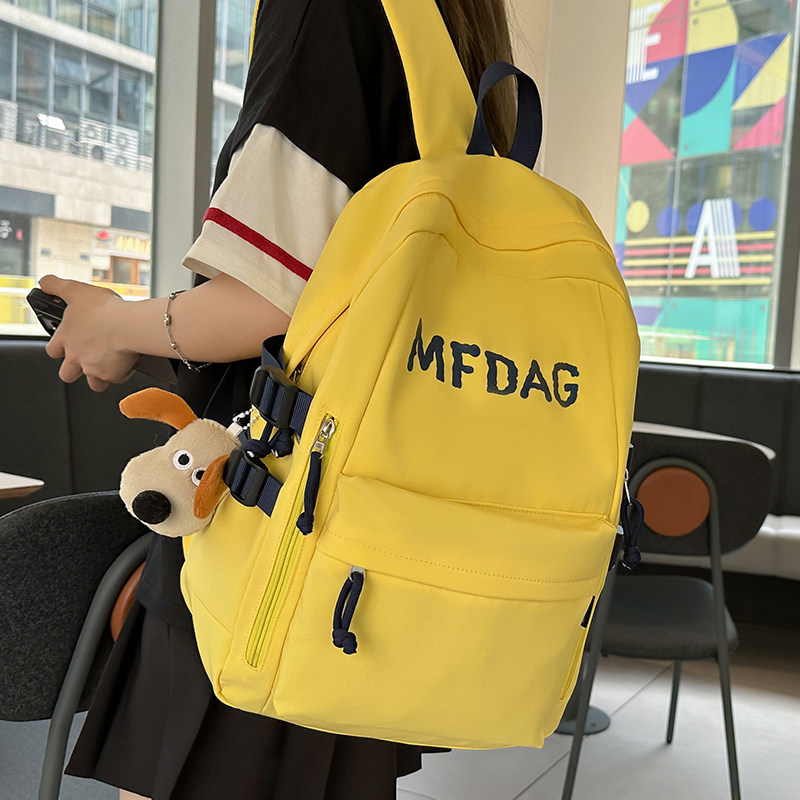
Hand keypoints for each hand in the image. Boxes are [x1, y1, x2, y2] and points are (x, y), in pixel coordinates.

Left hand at [39, 275, 139, 391]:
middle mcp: (76, 357)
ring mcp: (94, 369)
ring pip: (92, 383)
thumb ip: (56, 286)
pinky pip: (116, 379)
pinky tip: (127, 360)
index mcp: (65, 339)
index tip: (68, 343)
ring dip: (99, 376)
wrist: (129, 325)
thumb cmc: (105, 309)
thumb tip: (44, 283)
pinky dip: (122, 372)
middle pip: (67, 375)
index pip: (52, 351)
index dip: (59, 348)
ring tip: (110, 364)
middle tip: (88, 358)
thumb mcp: (76, 290)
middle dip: (75, 369)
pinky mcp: (113, 375)